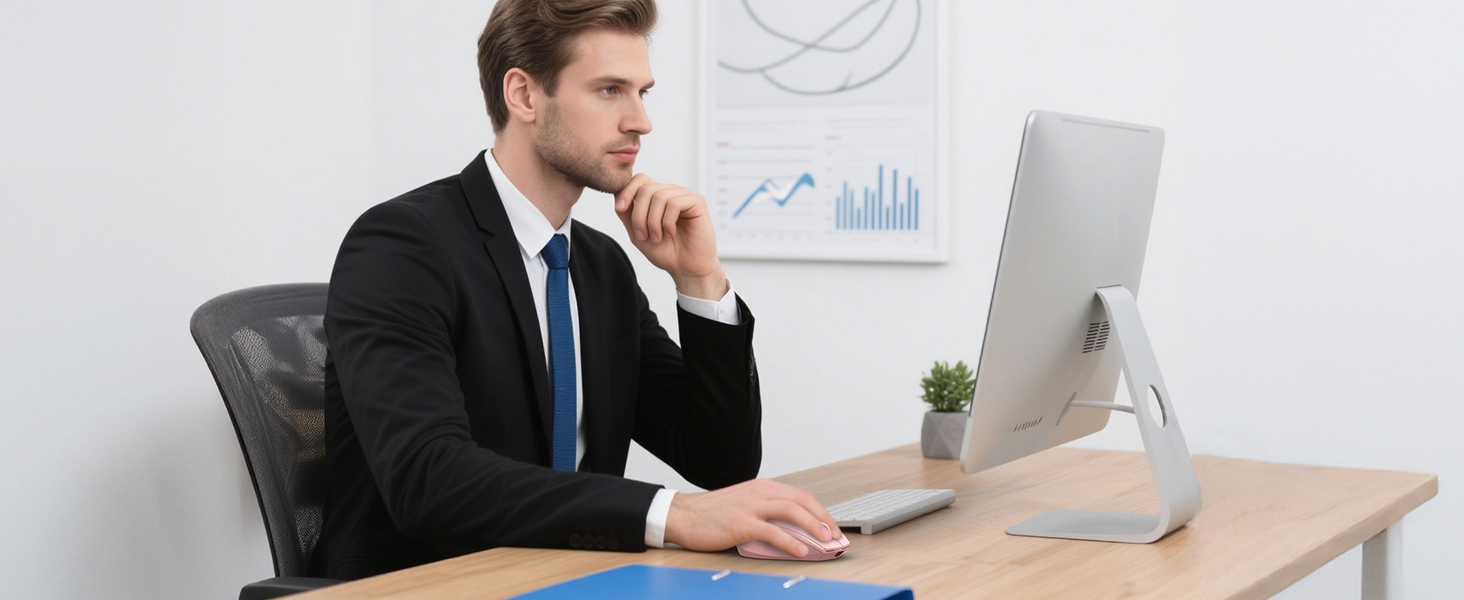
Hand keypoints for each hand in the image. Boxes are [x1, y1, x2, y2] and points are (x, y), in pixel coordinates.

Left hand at [614, 174, 725, 299]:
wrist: (686, 268)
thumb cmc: (665, 251)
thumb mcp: (638, 233)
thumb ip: (627, 214)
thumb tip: (617, 194)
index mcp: (657, 197)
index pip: (640, 179)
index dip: (627, 190)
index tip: (620, 208)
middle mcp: (671, 192)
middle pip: (646, 189)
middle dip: (639, 215)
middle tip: (643, 236)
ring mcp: (684, 195)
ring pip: (659, 196)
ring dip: (653, 222)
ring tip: (657, 238)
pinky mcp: (697, 201)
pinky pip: (674, 203)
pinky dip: (668, 222)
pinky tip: (671, 234)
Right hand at [664, 479, 839, 557]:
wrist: (683, 515)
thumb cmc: (711, 513)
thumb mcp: (743, 503)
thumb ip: (765, 509)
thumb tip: (791, 528)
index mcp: (762, 487)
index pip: (799, 495)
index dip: (819, 510)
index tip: (831, 525)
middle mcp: (759, 493)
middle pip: (801, 500)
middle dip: (823, 517)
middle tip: (835, 534)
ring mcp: (750, 507)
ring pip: (791, 511)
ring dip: (814, 526)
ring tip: (826, 540)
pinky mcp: (741, 524)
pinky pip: (773, 532)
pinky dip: (790, 541)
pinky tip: (801, 550)